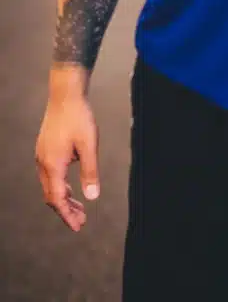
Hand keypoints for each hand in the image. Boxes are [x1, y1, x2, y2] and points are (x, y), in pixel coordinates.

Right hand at [35, 95, 99, 231]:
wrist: (65, 93)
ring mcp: (42, 155)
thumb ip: (90, 172)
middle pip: (51, 195)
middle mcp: (43, 162)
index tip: (78, 227)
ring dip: (63, 198)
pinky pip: (49, 174)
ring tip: (79, 206)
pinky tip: (71, 186)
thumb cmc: (79, 117)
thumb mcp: (89, 145)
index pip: (57, 199)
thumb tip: (92, 197)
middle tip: (81, 220)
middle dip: (66, 210)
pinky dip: (60, 185)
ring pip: (49, 185)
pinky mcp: (44, 148)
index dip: (67, 215)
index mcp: (53, 164)